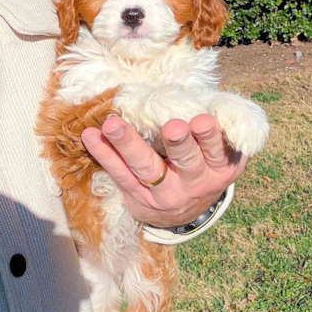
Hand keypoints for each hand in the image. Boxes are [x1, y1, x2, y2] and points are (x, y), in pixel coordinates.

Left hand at [81, 114, 246, 227]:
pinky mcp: (139, 197)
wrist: (186, 213)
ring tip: (113, 125)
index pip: (217, 152)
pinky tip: (91, 136)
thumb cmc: (204, 165)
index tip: (202, 120)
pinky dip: (104, 154)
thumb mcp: (220, 154)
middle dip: (179, 143)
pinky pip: (121, 175)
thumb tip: (200, 98)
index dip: (210, 137)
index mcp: (220, 169)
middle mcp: (195, 183)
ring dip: (129, 144)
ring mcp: (165, 193)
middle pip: (187, 162)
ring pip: (147, 168)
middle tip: (172, 127)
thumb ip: (216, 132)